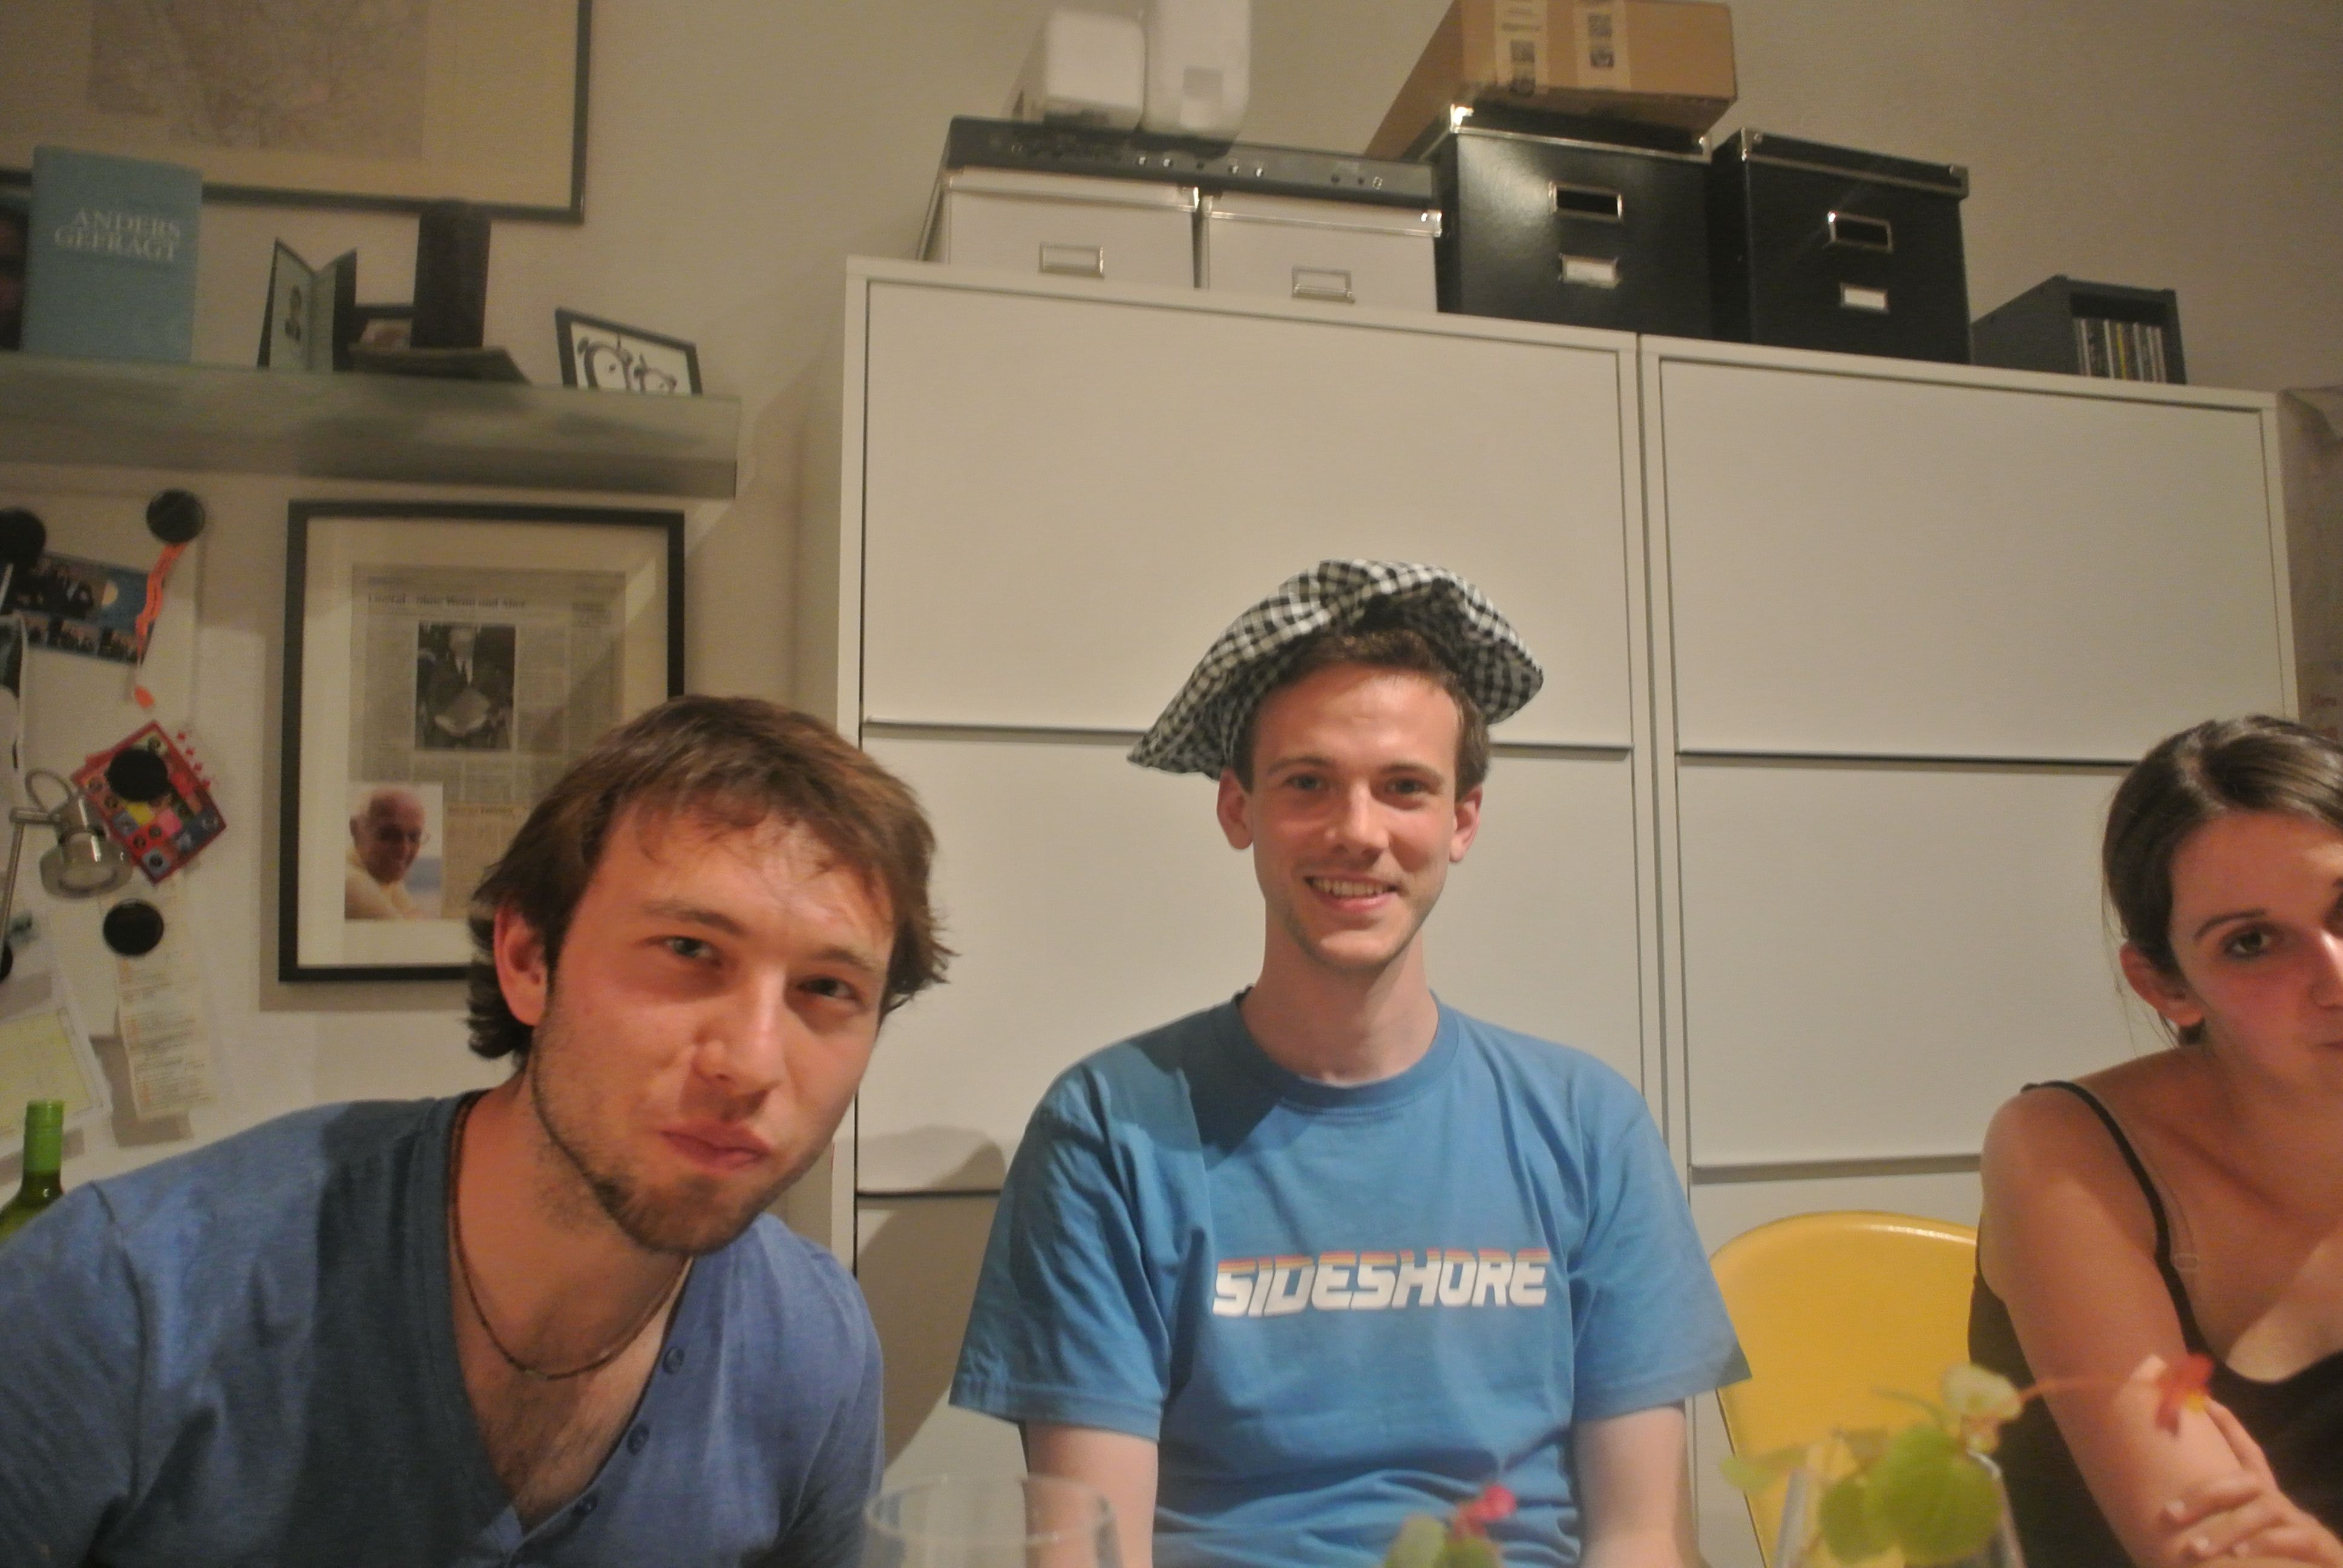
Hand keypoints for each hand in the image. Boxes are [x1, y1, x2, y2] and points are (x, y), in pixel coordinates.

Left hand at [2159, 1400, 2342, 1567]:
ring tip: (2196, 1548)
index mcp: (2263, 1496)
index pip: (2249, 1454)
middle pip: (2247, 1481)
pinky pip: (2292, 1539)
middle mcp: (2281, 1504)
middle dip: (2206, 1494)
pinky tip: (2238, 1555)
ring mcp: (2300, 1523)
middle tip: (2170, 1514)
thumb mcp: (2245, 1530)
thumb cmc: (2274, 1553)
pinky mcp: (2318, 1545)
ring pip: (2265, 1510)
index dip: (2230, 1428)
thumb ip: (2221, 1516)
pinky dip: (2262, 1544)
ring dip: (2228, 1528)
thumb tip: (2173, 1509)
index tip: (2207, 1404)